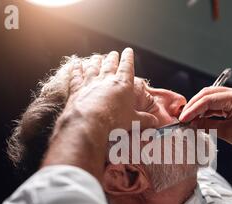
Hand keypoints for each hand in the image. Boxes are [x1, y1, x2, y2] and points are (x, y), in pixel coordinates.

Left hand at [43, 48, 157, 179]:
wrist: (89, 124)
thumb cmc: (113, 122)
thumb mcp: (134, 121)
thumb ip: (145, 120)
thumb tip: (156, 122)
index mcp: (123, 85)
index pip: (127, 67)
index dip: (128, 58)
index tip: (128, 51)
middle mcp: (106, 80)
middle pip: (110, 64)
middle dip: (113, 58)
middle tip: (113, 53)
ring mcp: (90, 83)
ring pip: (93, 67)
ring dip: (96, 61)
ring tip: (97, 57)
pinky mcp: (77, 89)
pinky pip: (76, 75)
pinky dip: (76, 69)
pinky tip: (76, 64)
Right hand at [179, 87, 231, 156]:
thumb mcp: (228, 132)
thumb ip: (208, 126)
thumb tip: (192, 124)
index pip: (208, 99)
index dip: (193, 109)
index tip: (183, 118)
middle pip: (208, 94)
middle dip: (194, 105)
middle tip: (184, 117)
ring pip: (211, 98)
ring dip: (200, 108)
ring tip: (190, 119)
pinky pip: (218, 105)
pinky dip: (207, 111)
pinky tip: (200, 119)